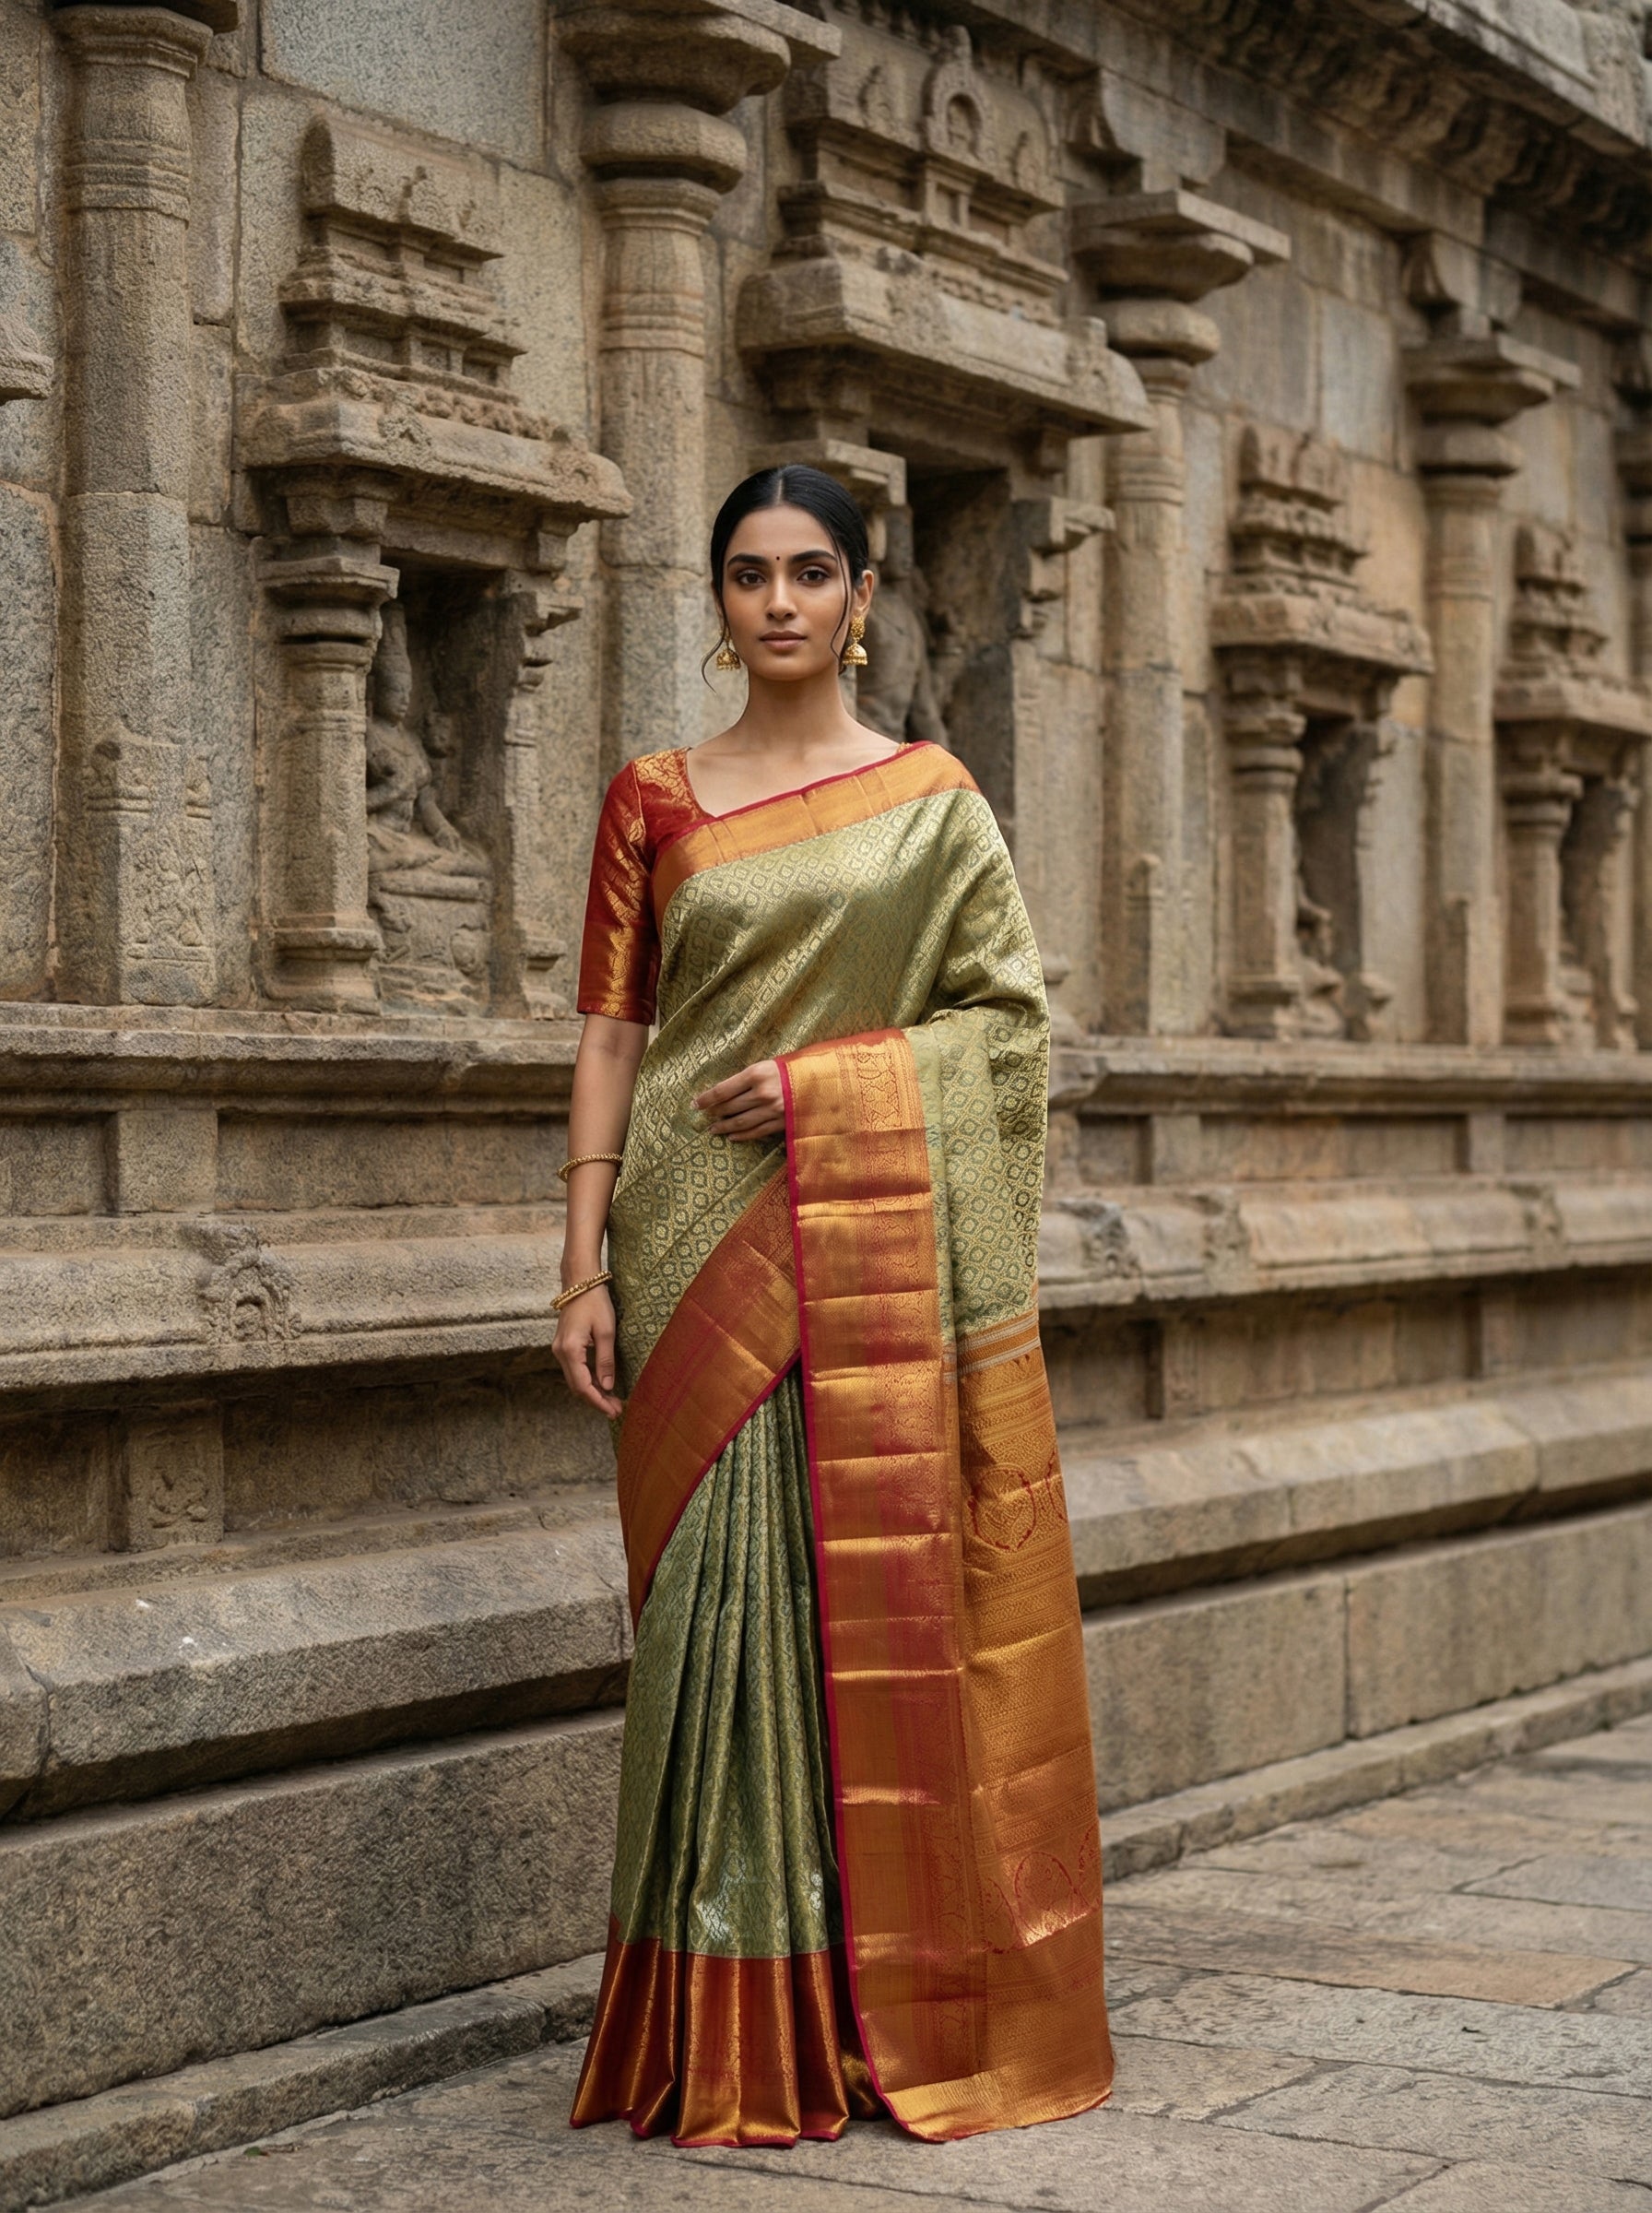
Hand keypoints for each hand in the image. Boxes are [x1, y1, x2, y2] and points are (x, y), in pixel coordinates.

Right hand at [554, 1284, 622, 1418]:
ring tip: (612, 1401)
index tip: (613, 1411)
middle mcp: (560, 1352)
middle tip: (616, 1409)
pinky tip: (602, 1384)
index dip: (598, 1401)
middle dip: (596, 1400)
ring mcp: (559, 1349)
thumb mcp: (607, 1332)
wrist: (579, 1282)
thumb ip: (606, 1361)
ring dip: (592, 1391)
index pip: (583, 1386)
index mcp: (570, 1350)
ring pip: (575, 1379)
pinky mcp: (564, 1345)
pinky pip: (575, 1369)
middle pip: (576, 1386)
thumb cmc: (595, 1302)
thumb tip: (608, 1386)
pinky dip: (588, 1379)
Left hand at [693, 1059, 784, 1141]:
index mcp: (757, 1074)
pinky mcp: (782, 1122)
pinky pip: (758, 1131)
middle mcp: (763, 1093)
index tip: (695, 1104)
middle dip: (715, 1112)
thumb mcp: (767, 1065)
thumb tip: (724, 1091)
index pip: (723, 1090)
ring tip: (713, 1129)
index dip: (706, 1099)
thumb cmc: (791, 1068)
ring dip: (724, 1127)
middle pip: (730, 1107)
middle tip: (706, 1115)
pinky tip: (732, 1136)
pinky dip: (743, 1135)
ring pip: (741, 1122)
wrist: (821, 1078)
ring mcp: (773, 1110)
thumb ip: (747, 1077)